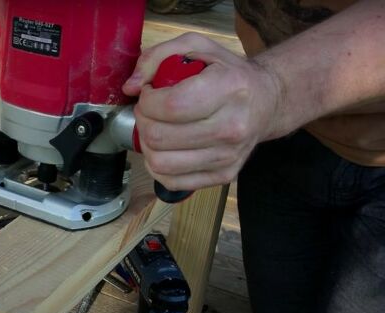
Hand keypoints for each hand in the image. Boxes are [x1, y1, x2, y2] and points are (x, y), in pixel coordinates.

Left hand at [122, 33, 283, 190]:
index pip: (171, 105)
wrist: (266, 102)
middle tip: (149, 111)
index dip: (147, 100)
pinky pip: (171, 181)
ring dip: (146, 145)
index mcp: (229, 88)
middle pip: (160, 136)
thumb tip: (131, 88)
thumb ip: (156, 57)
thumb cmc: (225, 73)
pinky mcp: (223, 175)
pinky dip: (157, 166)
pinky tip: (163, 148)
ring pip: (161, 163)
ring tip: (155, 128)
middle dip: (143, 121)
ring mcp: (229, 156)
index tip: (149, 93)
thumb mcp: (195, 46)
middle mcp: (232, 126)